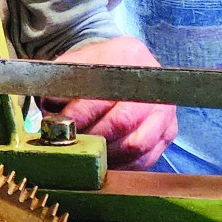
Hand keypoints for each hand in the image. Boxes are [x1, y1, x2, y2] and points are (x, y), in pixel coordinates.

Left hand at [48, 35, 176, 169]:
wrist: (118, 71)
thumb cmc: (91, 72)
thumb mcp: (72, 67)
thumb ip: (61, 86)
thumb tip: (53, 114)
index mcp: (129, 56)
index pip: (106, 92)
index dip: (82, 113)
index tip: (64, 125)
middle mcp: (154, 83)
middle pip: (123, 121)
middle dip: (92, 137)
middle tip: (73, 144)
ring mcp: (165, 110)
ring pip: (137, 145)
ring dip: (107, 155)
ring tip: (87, 153)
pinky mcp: (168, 133)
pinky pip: (145, 159)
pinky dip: (122, 165)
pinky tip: (104, 160)